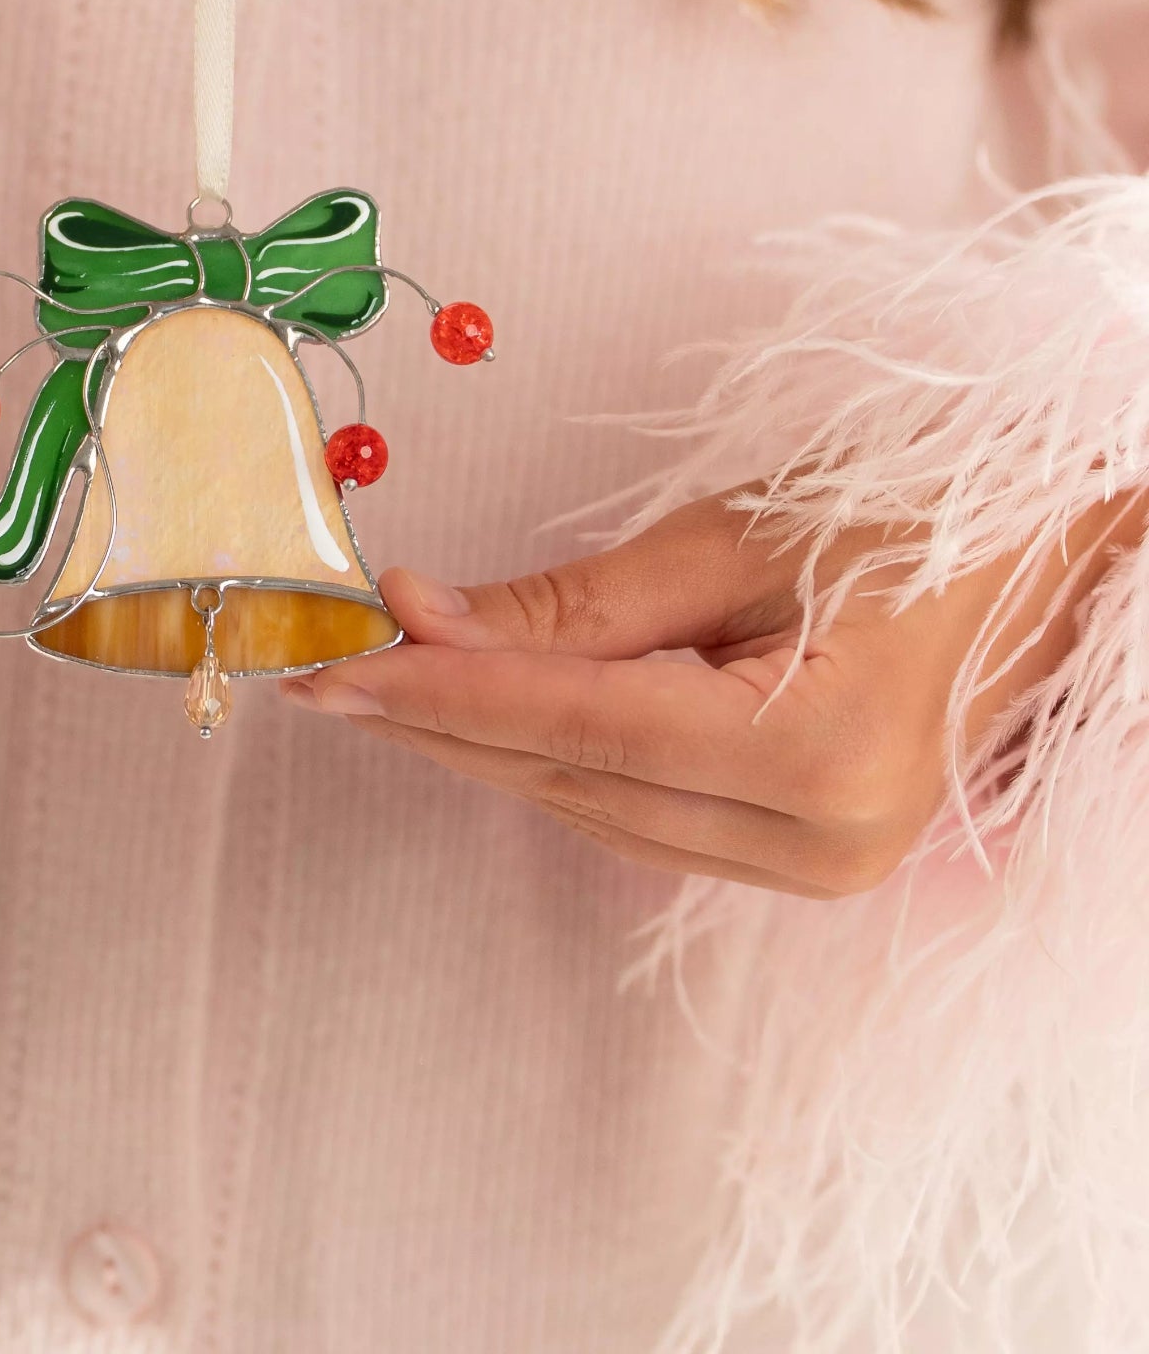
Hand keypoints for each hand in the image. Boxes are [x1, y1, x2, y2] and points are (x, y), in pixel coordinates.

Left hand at [283, 490, 1142, 896]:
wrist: (1050, 553)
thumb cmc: (913, 510)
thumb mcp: (735, 536)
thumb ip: (575, 602)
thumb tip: (423, 619)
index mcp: (819, 751)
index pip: (575, 727)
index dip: (437, 696)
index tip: (328, 669)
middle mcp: (822, 841)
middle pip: (573, 781)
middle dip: (440, 722)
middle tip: (331, 667)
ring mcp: (823, 868)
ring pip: (599, 812)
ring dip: (488, 747)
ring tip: (388, 685)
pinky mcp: (811, 859)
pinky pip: (646, 819)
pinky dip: (561, 765)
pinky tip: (494, 720)